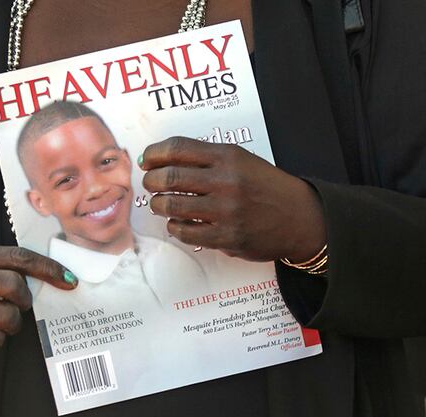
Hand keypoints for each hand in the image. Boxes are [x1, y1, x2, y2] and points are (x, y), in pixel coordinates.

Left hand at [140, 137, 325, 261]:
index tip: (146, 160)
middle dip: (151, 181)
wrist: (301, 218)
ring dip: (158, 205)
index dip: (153, 154)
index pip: (177, 148)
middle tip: (151, 184)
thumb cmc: (267, 187)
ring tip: (160, 204)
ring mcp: (225, 210)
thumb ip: (206, 159)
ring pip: (171, 205)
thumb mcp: (242, 160)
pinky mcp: (226, 237)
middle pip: (169, 176)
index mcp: (228, 156)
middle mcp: (225, 181)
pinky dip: (174, 227)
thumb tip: (161, 161)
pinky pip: (185, 232)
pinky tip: (178, 224)